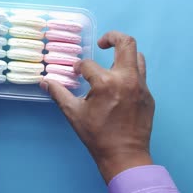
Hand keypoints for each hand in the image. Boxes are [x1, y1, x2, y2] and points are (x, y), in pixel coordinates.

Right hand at [41, 31, 154, 183]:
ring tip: (112, 62)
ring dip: (124, 55)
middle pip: (127, 43)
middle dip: (113, 37)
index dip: (79, 67)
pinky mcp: (148, 96)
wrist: (124, 156)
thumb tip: (44, 81)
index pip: (89, 65)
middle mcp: (126, 79)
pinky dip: (129, 74)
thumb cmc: (97, 135)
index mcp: (106, 83)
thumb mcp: (73, 113)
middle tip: (102, 43)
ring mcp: (141, 86)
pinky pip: (140, 76)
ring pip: (138, 57)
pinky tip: (119, 86)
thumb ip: (59, 93)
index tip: (77, 73)